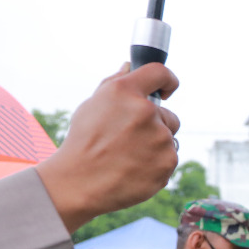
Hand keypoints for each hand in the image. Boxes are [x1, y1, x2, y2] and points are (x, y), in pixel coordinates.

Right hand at [35, 63, 180, 232]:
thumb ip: (115, 83)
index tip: (168, 90)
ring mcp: (159, 137)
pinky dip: (157, 164)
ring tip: (128, 156)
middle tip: (128, 140)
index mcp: (124, 92)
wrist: (79, 183)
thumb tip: (131, 66)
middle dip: (155, 126)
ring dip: (155, 146)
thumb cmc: (83, 142)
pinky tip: (134, 169)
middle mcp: (145, 111)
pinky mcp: (168, 161)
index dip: (167, 80)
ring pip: (169, 139)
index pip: (159, 72)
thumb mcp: (92, 105)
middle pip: (169, 116)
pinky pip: (169, 159)